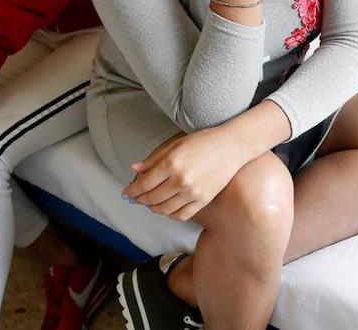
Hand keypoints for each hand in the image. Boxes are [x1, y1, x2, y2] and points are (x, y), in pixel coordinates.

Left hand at [122, 128, 245, 221]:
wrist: (231, 147)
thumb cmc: (202, 142)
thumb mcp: (174, 144)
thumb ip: (153, 159)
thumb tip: (134, 169)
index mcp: (171, 164)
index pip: (144, 184)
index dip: (132, 191)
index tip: (126, 192)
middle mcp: (180, 181)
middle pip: (151, 198)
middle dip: (139, 199)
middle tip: (135, 197)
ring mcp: (192, 193)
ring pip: (164, 210)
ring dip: (152, 208)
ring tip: (149, 202)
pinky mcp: (203, 201)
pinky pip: (181, 215)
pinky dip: (169, 214)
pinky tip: (165, 208)